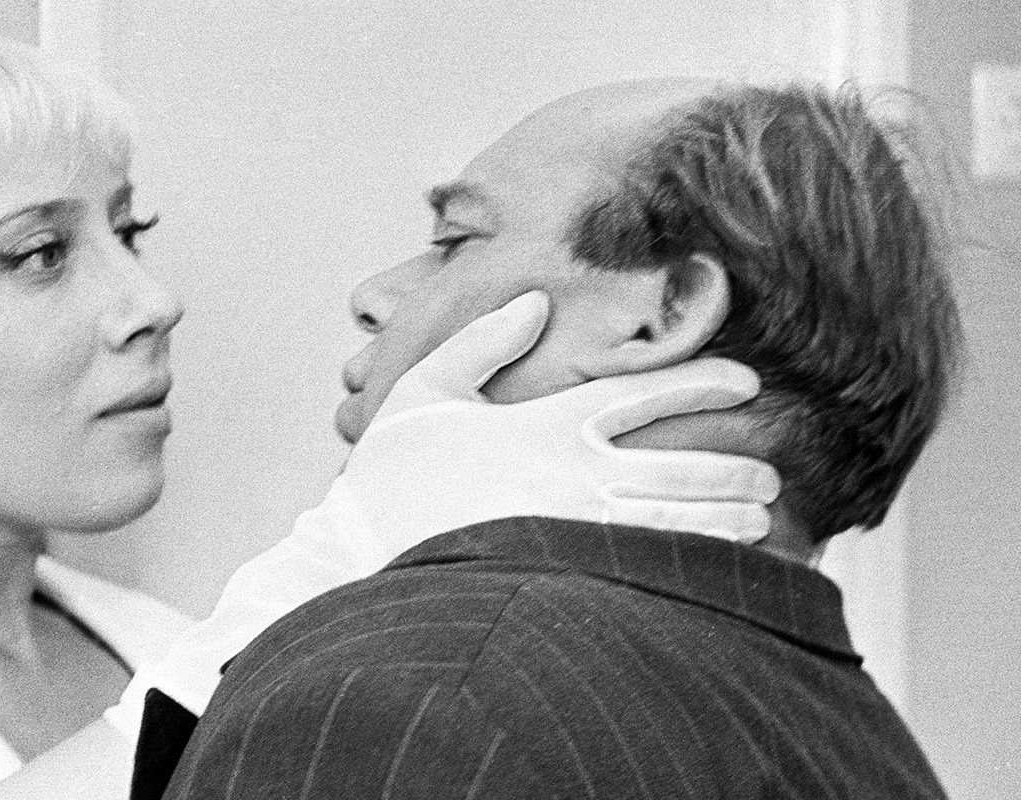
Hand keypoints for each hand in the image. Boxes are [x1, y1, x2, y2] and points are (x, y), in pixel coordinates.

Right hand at [101, 291, 780, 733]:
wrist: (361, 549)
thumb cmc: (391, 472)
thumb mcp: (425, 389)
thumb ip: (482, 341)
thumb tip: (537, 301)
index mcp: (545, 426)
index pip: (641, 395)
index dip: (702, 383)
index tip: (749, 381)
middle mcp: (572, 477)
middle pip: (678, 467)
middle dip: (734, 470)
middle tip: (772, 475)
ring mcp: (572, 530)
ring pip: (672, 521)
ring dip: (724, 519)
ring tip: (761, 519)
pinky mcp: (561, 574)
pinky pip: (643, 566)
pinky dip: (687, 563)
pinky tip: (713, 568)